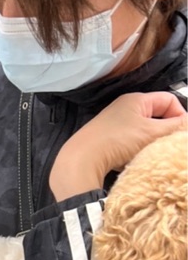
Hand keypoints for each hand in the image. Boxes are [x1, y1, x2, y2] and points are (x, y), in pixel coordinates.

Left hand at [50, 92, 187, 200]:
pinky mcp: (106, 138)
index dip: (179, 115)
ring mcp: (114, 123)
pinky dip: (135, 150)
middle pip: (156, 115)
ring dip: (150, 142)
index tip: (182, 133)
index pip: (168, 100)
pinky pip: (129, 142)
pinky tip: (132, 159)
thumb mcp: (151, 133)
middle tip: (168, 145)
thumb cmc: (117, 141)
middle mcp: (124, 107)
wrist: (82, 160)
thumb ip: (174, 126)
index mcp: (137, 100)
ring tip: (149, 153)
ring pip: (143, 131)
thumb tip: (187, 122)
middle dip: (164, 130)